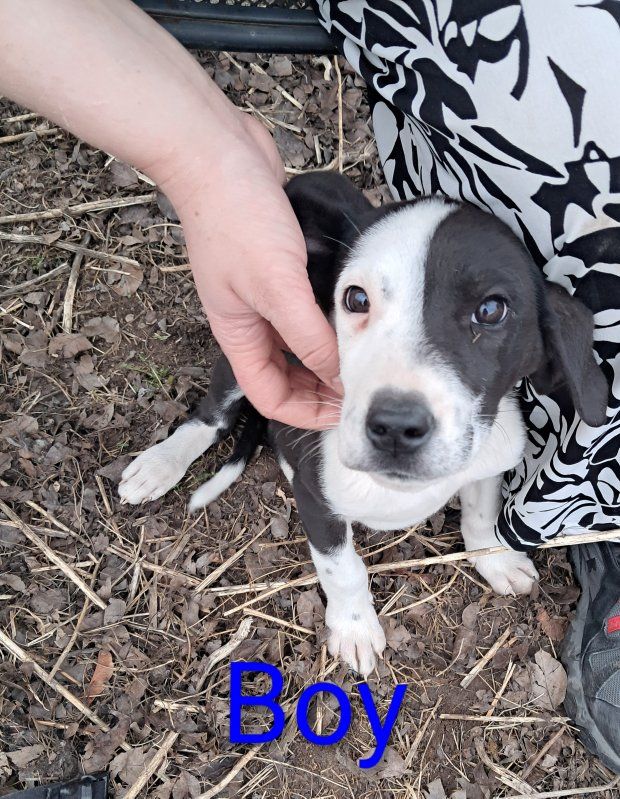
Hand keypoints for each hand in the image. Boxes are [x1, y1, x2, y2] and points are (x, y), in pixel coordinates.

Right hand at [0, 0, 340, 427]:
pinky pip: (310, 305)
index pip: (270, 396)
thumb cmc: (234, 219)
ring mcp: (266, 292)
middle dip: (323, 387)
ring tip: (369, 353)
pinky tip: (357, 312)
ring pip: (301, 341)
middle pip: (289, 374)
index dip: (306, 412)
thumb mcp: (276, 287)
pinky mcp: (282, 264)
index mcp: (239, 335)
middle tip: (366, 386)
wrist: (218, 152)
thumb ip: (308, 335)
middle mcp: (252, 320)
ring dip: (330, 351)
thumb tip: (340, 377)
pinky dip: (331, 316)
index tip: (346, 410)